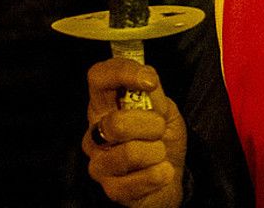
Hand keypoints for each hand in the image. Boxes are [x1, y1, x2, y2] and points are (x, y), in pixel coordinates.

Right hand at [83, 58, 186, 207]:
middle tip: (159, 129)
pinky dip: (159, 174)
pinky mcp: (111, 189)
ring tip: (159, 153)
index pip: (98, 78)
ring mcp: (99, 163)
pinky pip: (138, 180)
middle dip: (150, 125)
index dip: (122, 73)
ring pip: (129, 153)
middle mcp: (95, 133)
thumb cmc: (162, 138)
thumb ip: (154, 94)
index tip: (149, 81)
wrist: (169, 176)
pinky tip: (161, 172)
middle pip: (116, 123)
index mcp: (105, 106)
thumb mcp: (165, 110)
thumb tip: (146, 77)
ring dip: (157, 151)